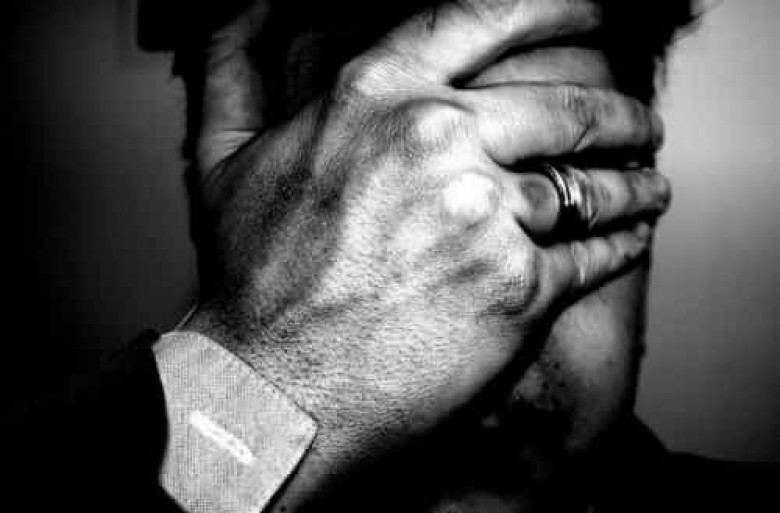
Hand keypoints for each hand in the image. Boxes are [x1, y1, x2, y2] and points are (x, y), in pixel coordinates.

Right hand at [184, 0, 669, 507]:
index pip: (488, 16)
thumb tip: (241, 4)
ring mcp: (483, 215)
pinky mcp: (517, 289)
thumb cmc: (249, 280)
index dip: (558, 5)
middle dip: (618, 112)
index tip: (596, 9)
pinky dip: (623, 244)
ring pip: (593, 183)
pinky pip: (594, 255)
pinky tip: (631, 240)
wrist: (272, 389)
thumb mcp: (223, 156)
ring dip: (633, 181)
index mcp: (375, 95)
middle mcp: (438, 141)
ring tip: (648, 184)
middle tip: (638, 121)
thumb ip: (233, 63)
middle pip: (565, 107)